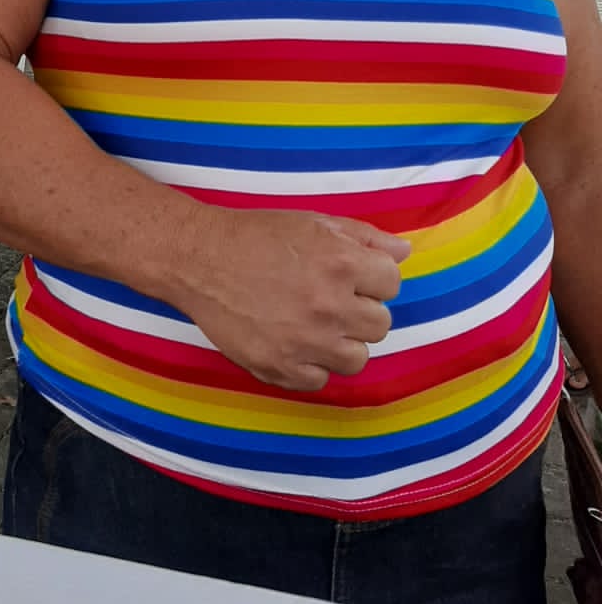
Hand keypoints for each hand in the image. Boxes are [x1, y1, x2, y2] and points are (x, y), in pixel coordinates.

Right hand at [177, 207, 409, 391]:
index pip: (392, 283)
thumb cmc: (257, 235)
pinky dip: (309, 364)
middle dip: (359, 310)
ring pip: (356, 359)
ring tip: (314, 324)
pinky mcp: (280, 368)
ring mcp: (305, 342)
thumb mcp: (314, 223)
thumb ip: (364, 236)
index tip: (350, 276)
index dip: (372, 277)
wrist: (200, 258)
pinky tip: (292, 341)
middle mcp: (329, 306)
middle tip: (328, 299)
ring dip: (341, 342)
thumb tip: (404, 252)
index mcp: (341, 264)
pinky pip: (320, 380)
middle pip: (380, 324)